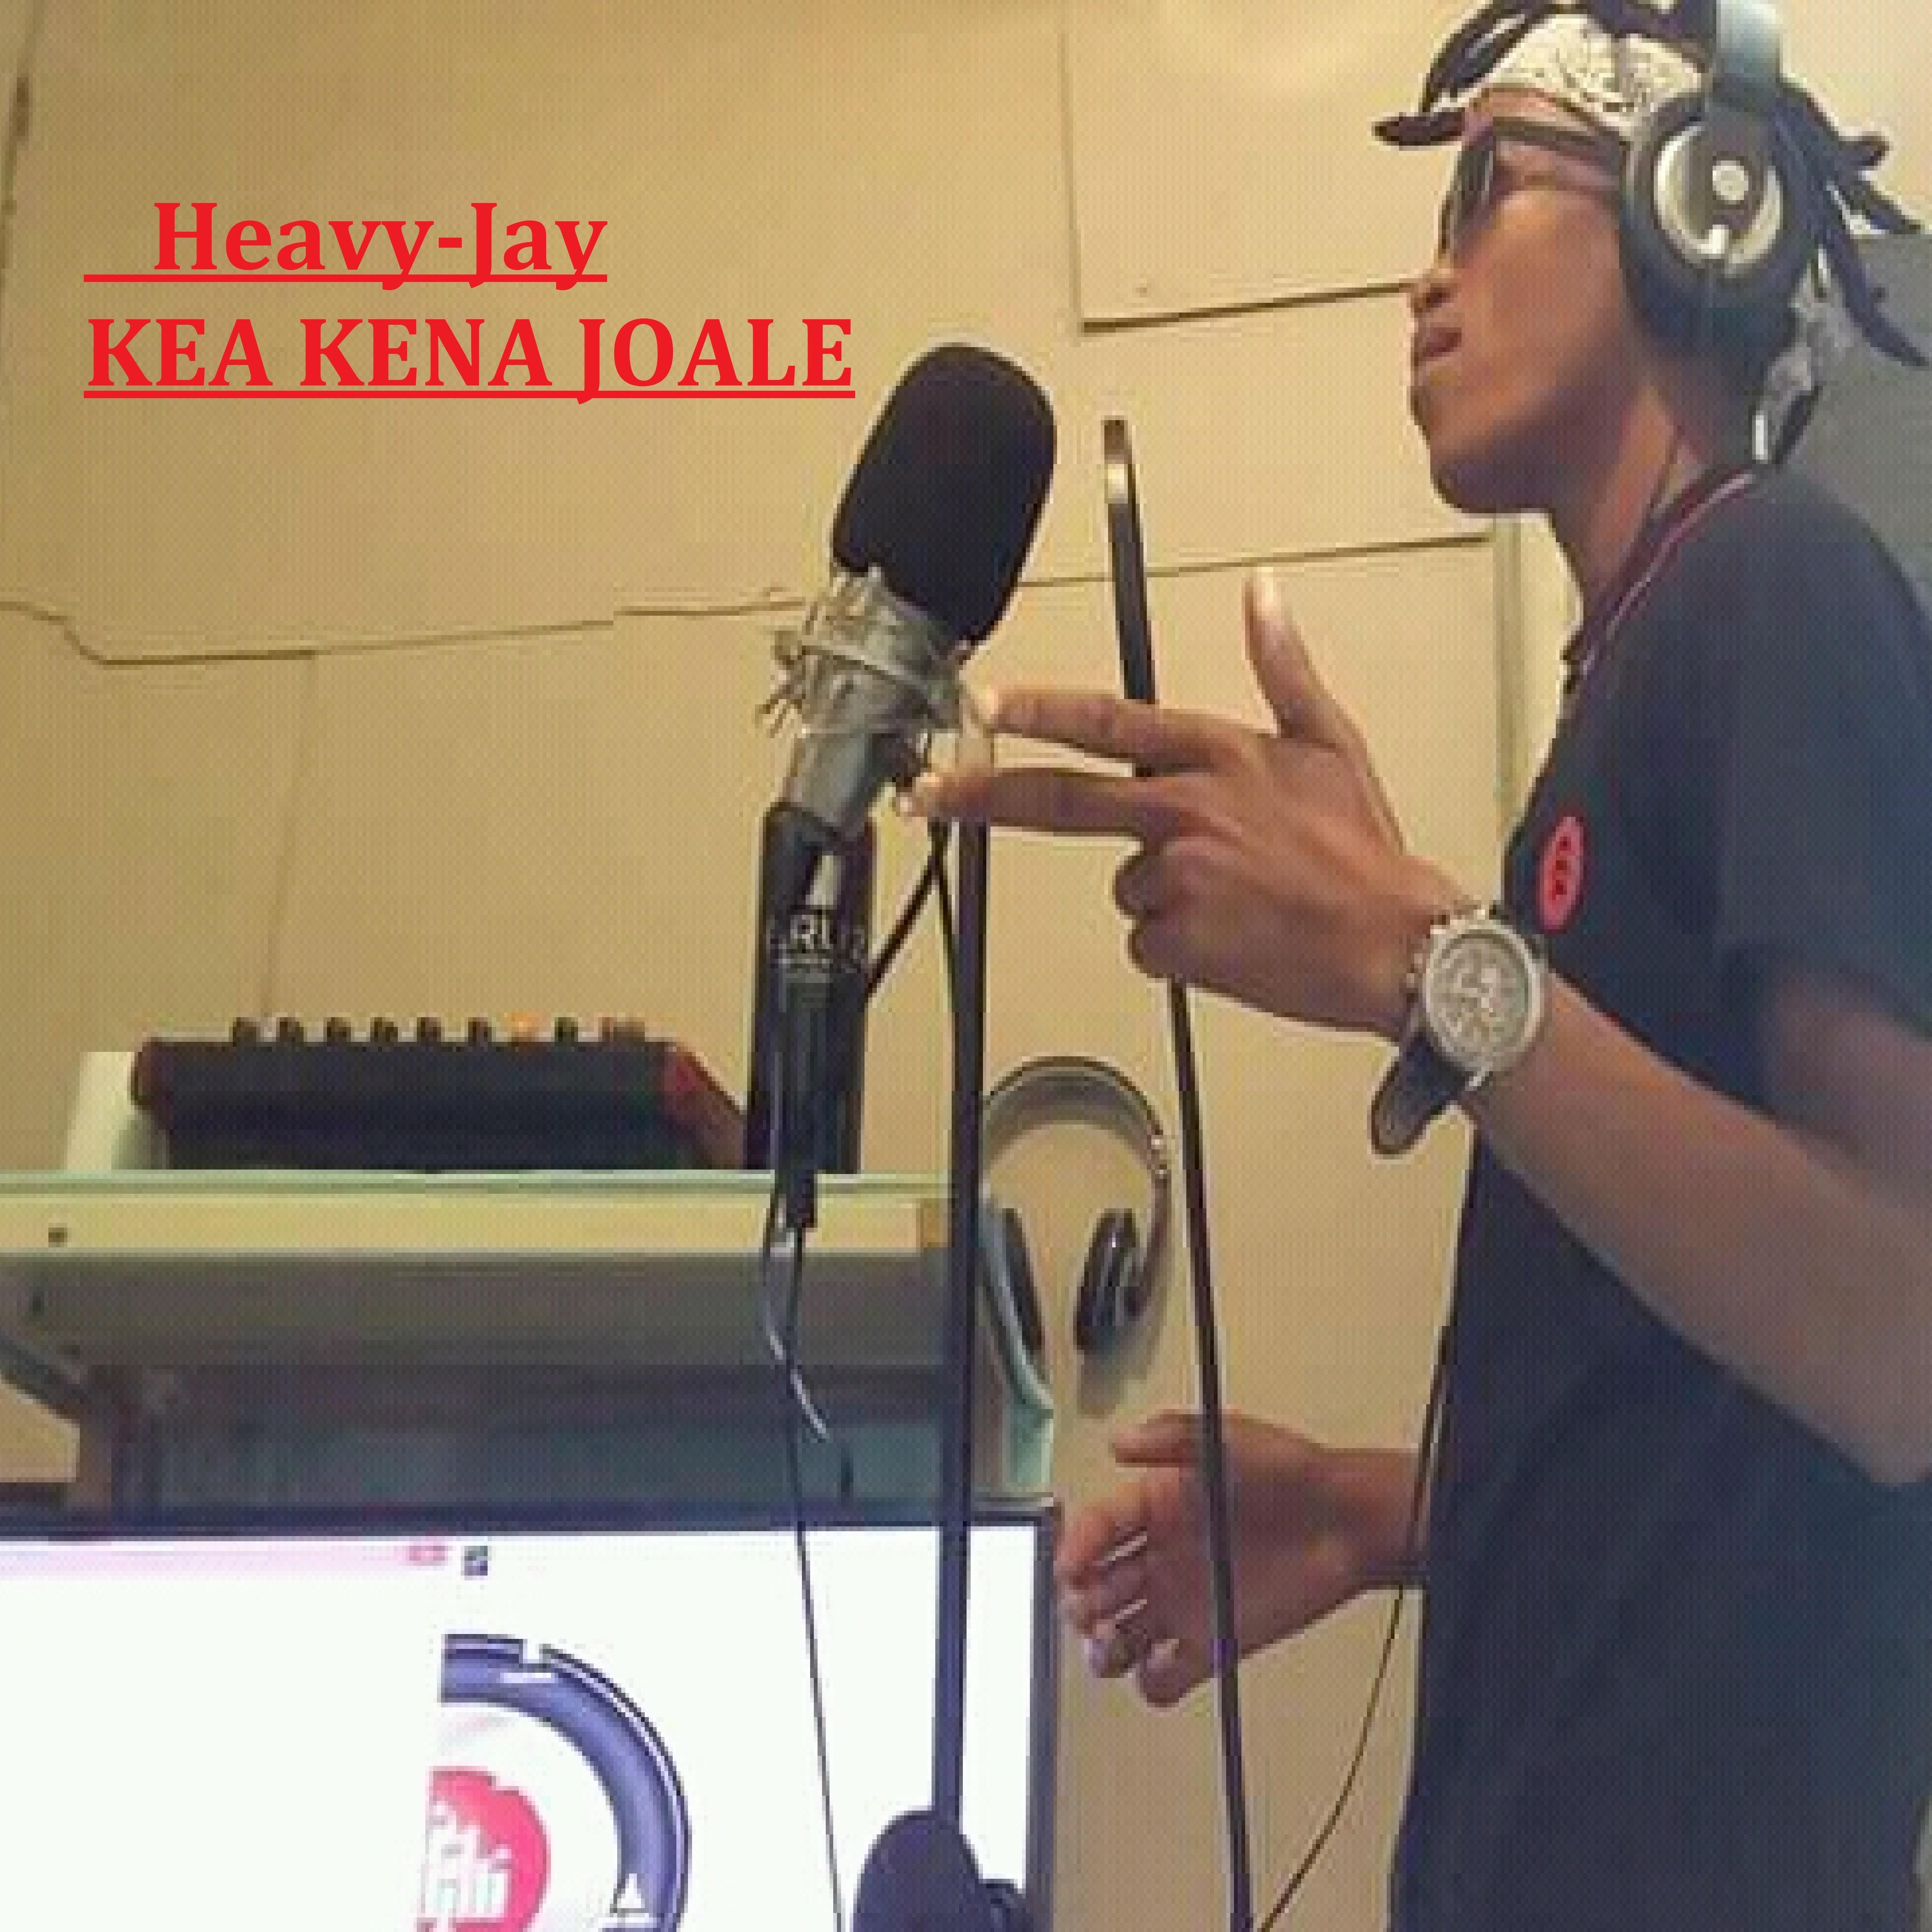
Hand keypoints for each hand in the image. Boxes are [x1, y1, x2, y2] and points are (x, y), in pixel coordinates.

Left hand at [913, 572, 1461, 1040]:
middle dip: (981, 794)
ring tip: (1236, 899)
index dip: (1037, 712)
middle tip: (925, 795)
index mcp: (1218, 756)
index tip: (982, 705)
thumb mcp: (1330, 742)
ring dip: (1163, 893)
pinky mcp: (1175, 944)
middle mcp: (1185, 810)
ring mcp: (1175, 878)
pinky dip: (1177, 945)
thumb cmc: (1363, 849)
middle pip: (1060, 801)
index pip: (1108, 723)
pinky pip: (1147, 942)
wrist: (1395, 943)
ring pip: (1126, 884)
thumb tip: (1262, 589)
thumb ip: (1282, 667)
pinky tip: (1232, 939)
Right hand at [1056, 1409, 1381, 1706]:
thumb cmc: (1294, 1474)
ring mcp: (1185, 1601)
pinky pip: (1165, 1674)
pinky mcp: (1213, 1642)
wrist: (1348, 1523)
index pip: (1099, 1528)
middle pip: (1099, 1586)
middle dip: (1083, 1601)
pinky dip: (1152, 1682)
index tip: (1070, 1567)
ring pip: (1120, 1634)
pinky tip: (1156, 1668)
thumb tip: (1121, 1441)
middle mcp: (1163, 1555)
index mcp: (1157, 1505)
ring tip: (1110, 1646)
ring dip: (1103, 1647)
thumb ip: (1172, 1436)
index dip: (1077, 1547)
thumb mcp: (1230, 1438)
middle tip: (1088, 1610)